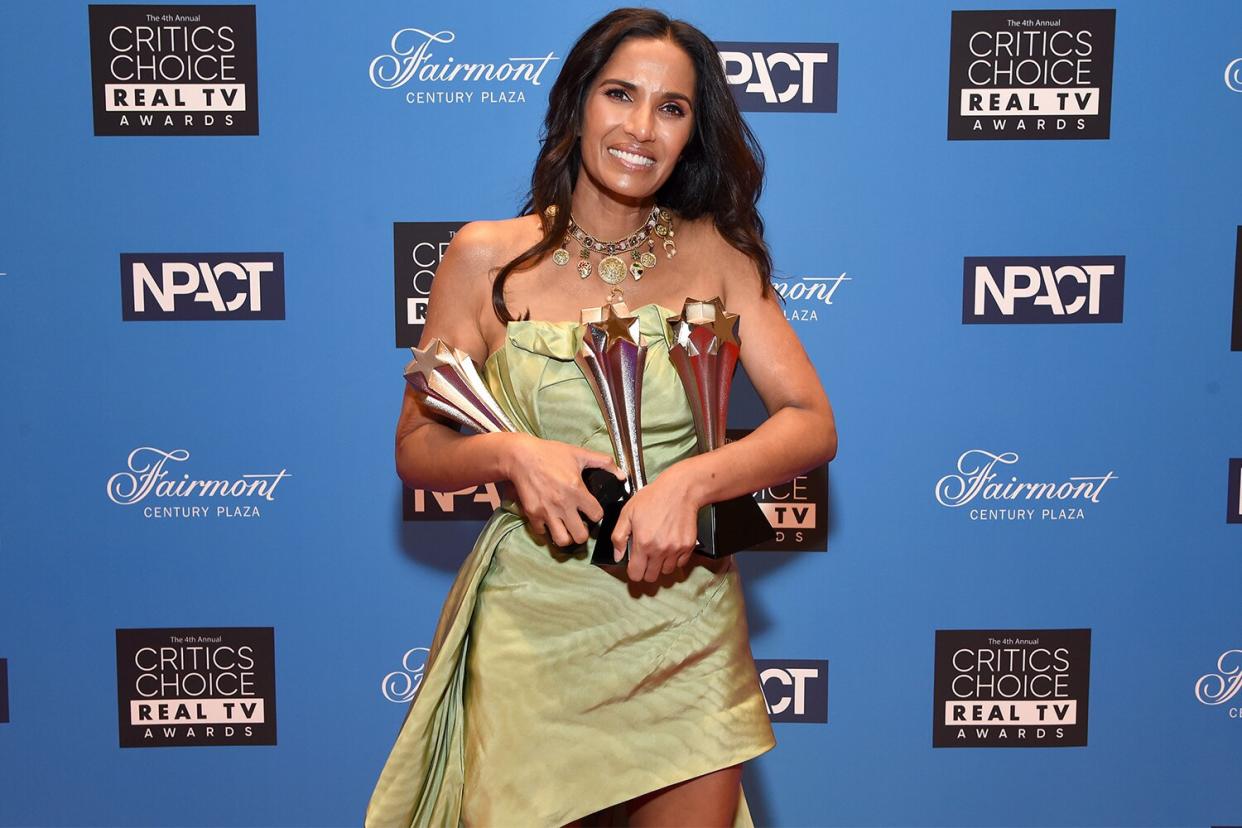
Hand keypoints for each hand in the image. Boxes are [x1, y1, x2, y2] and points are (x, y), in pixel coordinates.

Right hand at [502, 433, 625, 547]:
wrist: (521, 456)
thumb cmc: (550, 453)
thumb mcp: (579, 453)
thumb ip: (603, 463)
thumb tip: (622, 475)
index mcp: (577, 491)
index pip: (597, 516)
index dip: (597, 514)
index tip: (592, 511)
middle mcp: (563, 505)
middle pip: (581, 536)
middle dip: (584, 533)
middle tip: (582, 525)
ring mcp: (547, 512)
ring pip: (562, 540)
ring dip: (567, 536)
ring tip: (567, 528)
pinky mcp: (532, 514)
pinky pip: (542, 533)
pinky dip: (547, 531)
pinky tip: (550, 521)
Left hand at [610, 465, 701, 581]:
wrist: (680, 490)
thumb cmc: (653, 498)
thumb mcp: (628, 513)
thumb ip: (619, 536)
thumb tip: (618, 555)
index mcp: (643, 543)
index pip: (636, 574)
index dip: (633, 571)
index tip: (634, 565)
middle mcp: (660, 550)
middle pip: (651, 577)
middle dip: (646, 570)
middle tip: (646, 558)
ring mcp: (675, 549)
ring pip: (666, 571)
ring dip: (661, 565)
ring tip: (658, 549)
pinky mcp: (688, 546)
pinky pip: (680, 563)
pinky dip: (674, 559)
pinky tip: (670, 545)